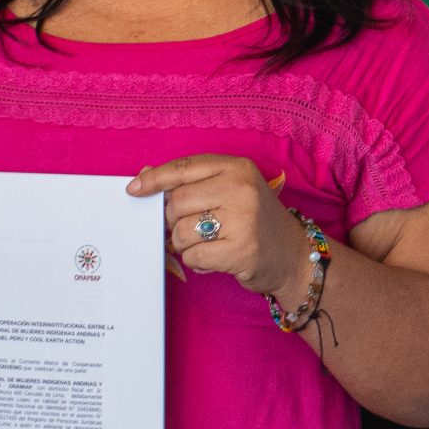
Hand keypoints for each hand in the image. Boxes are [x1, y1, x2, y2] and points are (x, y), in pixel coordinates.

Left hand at [130, 155, 312, 306]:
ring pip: (181, 231)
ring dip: (183, 243)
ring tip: (206, 243)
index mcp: (238, 167)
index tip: (134, 189)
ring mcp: (243, 219)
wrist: (294, 256)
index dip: (155, 178)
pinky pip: (193, 255)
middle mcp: (241, 189)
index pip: (185, 168)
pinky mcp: (241, 250)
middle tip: (189, 228)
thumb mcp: (229, 191)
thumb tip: (144, 174)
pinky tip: (214, 257)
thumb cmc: (255, 222)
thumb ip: (189, 182)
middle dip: (173, 220)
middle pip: (177, 201)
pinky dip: (196, 260)